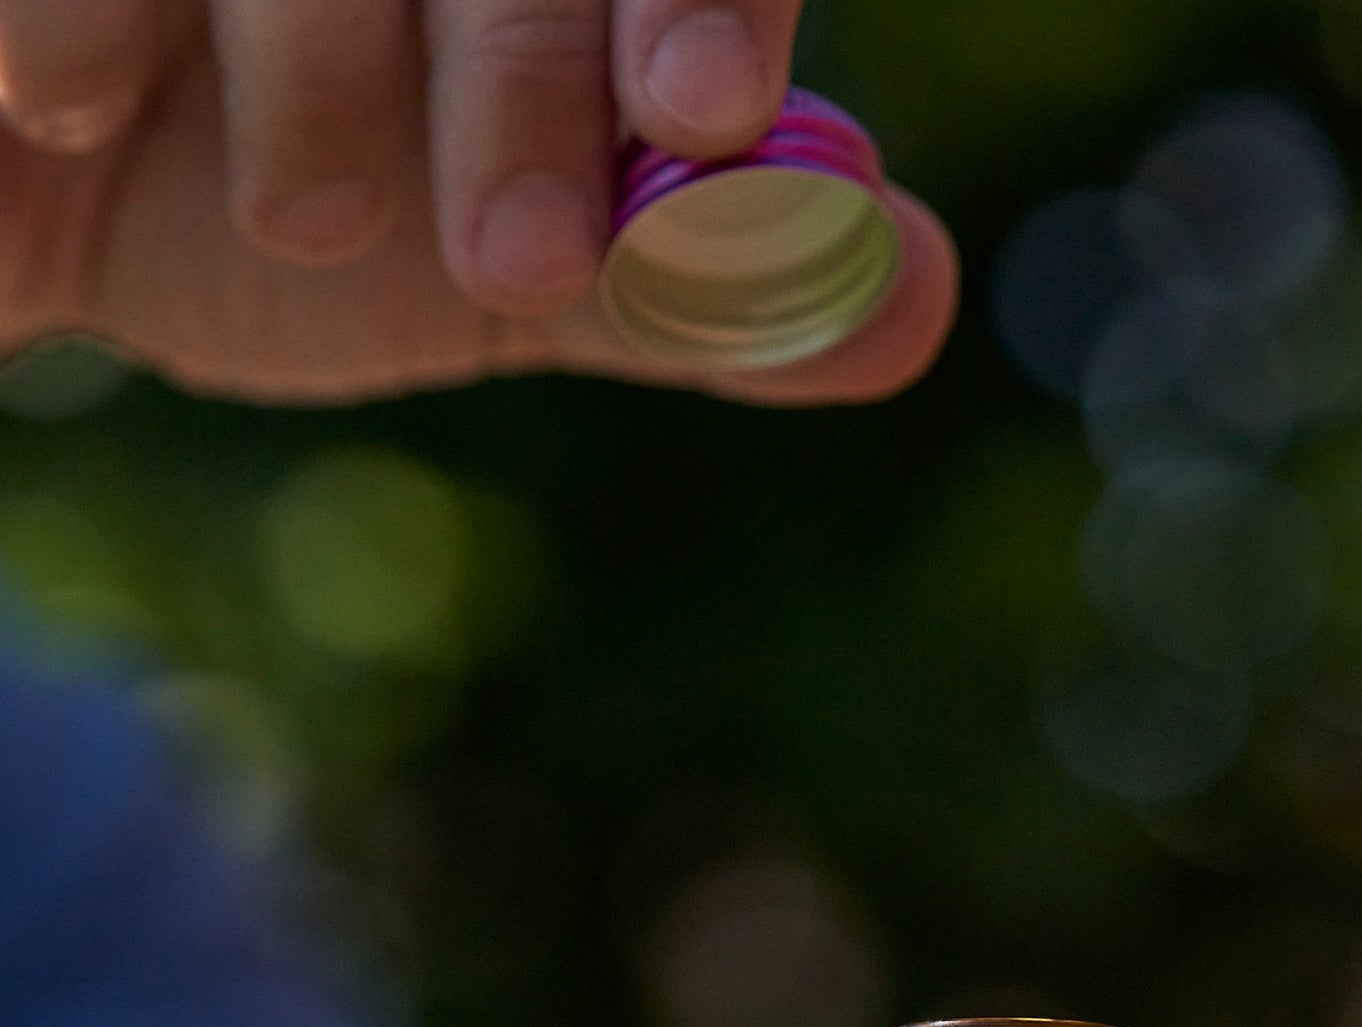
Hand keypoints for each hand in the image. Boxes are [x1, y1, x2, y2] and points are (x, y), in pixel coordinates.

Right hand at [0, 1, 954, 402]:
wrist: (32, 201)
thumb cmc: (293, 201)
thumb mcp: (510, 264)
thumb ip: (696, 286)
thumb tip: (908, 296)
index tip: (699, 113)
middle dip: (528, 69)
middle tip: (512, 263)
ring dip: (321, 69)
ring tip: (301, 216)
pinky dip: (96, 19)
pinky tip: (81, 109)